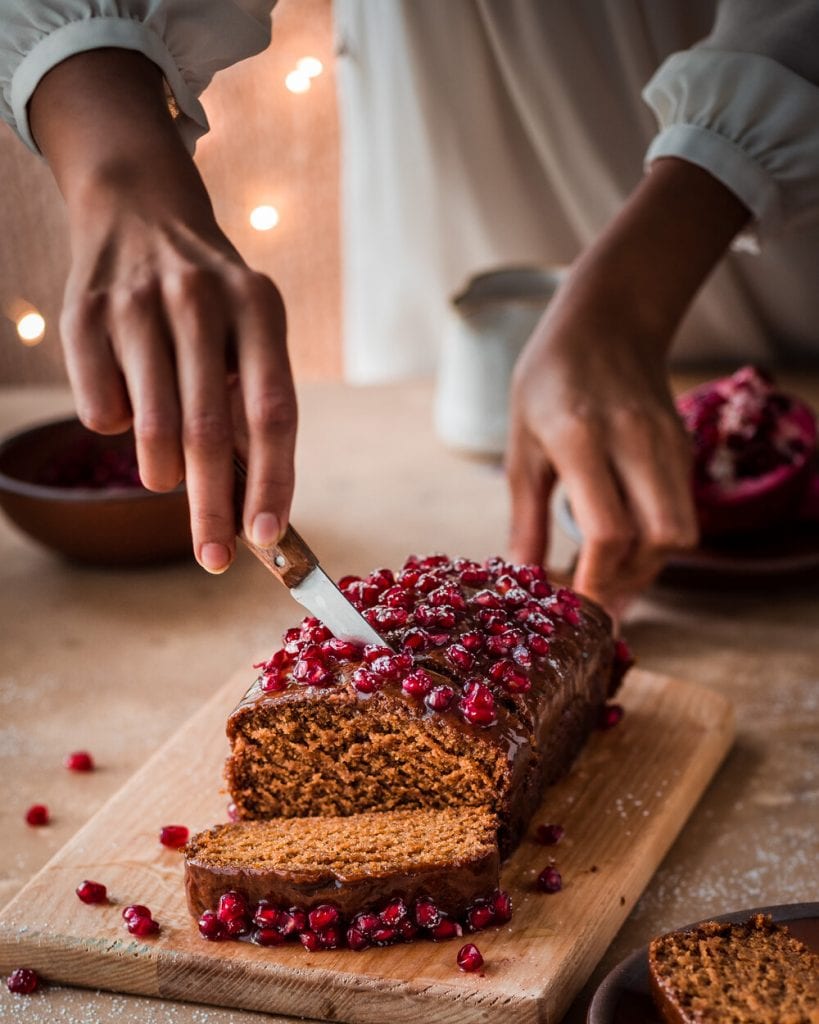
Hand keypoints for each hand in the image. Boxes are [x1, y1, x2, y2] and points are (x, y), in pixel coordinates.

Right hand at [29, 50, 295, 572]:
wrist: (139, 206)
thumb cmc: (210, 296)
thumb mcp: (251, 328)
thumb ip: (253, 401)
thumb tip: (253, 499)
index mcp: (259, 307)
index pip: (273, 413)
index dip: (272, 481)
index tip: (268, 538)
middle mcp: (200, 301)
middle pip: (209, 432)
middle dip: (212, 509)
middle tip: (215, 559)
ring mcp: (136, 305)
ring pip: (151, 430)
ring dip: (163, 472)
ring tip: (168, 470)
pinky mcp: (82, 316)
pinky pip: (101, 411)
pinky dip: (118, 427)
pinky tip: (129, 392)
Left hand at [507, 297, 696, 617]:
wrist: (607, 322)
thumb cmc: (549, 379)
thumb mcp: (521, 445)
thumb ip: (525, 517)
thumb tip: (524, 578)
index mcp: (582, 438)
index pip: (608, 531)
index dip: (595, 580)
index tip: (573, 606)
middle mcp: (635, 441)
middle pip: (661, 539)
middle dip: (630, 581)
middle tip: (595, 599)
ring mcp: (668, 444)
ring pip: (680, 530)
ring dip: (646, 565)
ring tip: (606, 576)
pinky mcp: (684, 447)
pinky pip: (682, 510)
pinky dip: (655, 540)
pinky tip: (622, 544)